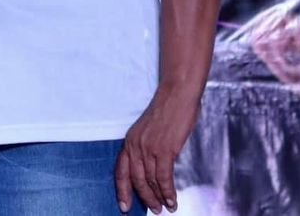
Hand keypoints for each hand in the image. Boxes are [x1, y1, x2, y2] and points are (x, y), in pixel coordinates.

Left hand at [115, 89, 201, 213]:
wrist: (177, 94)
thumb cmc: (168, 109)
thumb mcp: (149, 129)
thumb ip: (147, 146)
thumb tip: (154, 167)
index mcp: (130, 140)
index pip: (121, 171)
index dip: (122, 190)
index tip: (124, 206)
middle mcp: (136, 145)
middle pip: (136, 180)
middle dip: (145, 198)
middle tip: (153, 210)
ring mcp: (149, 148)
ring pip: (151, 181)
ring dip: (159, 198)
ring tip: (166, 208)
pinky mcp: (164, 150)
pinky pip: (164, 178)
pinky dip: (168, 192)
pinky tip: (172, 200)